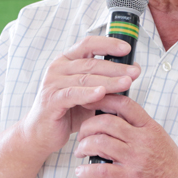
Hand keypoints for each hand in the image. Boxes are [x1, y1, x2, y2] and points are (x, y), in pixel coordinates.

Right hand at [18, 37, 140, 156]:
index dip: (108, 44)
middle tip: (135, 72)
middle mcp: (58, 68)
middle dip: (116, 68)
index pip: (88, 44)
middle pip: (91, 63)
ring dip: (108, 81)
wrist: (42, 134)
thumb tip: (132, 73)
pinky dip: (88, 93)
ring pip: (85, 78)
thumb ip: (104, 83)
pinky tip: (102, 93)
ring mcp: (52, 83)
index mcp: (67, 61)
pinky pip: (72, 94)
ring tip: (126, 83)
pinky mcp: (51, 99)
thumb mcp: (89, 94)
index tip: (126, 49)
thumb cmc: (68, 113)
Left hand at [74, 94, 177, 177]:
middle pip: (107, 121)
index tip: (90, 101)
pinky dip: (86, 171)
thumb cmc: (174, 172)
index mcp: (151, 129)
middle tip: (81, 135)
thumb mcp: (161, 142)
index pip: (124, 104)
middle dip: (87, 126)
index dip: (103, 99)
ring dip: (83, 146)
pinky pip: (101, 171)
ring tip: (80, 152)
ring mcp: (136, 160)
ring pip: (100, 142)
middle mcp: (143, 141)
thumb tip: (118, 124)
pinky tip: (81, 172)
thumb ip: (141, 131)